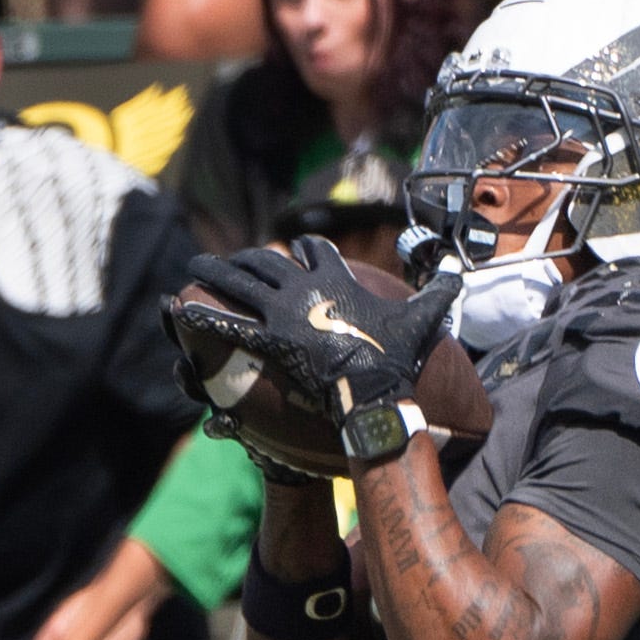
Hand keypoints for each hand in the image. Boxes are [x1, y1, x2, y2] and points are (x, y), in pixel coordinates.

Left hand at [187, 239, 458, 423]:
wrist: (374, 388)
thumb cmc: (396, 358)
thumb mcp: (421, 320)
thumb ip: (438, 295)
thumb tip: (461, 276)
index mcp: (335, 280)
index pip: (314, 253)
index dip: (303, 251)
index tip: (293, 252)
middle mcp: (303, 288)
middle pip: (265, 262)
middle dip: (244, 257)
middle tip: (226, 259)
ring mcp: (283, 311)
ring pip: (239, 282)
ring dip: (214, 272)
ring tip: (195, 268)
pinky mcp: (269, 338)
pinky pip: (228, 324)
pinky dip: (202, 317)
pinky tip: (177, 312)